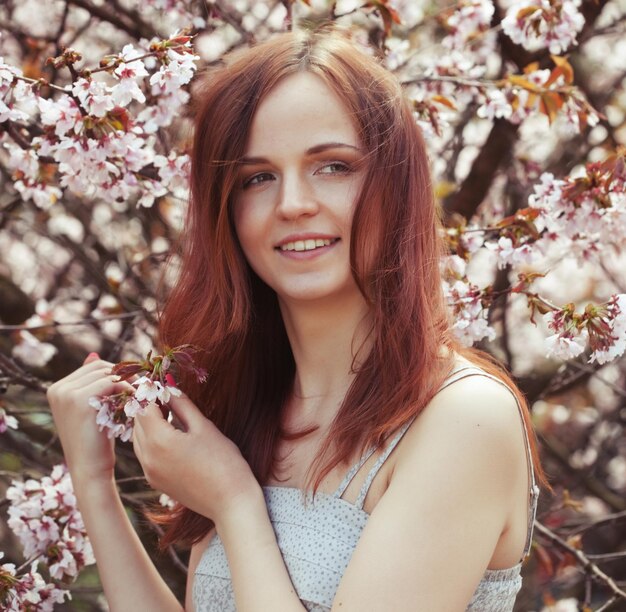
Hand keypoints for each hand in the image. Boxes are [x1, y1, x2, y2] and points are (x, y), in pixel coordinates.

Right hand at [47, 353, 133, 485]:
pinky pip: (112, 383)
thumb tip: (94, 354)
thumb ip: (90, 383)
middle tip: (143, 388)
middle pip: (101, 367)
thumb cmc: (95, 441)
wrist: (90, 469)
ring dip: (128, 383)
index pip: (94, 367)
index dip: (117, 373)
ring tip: (141, 396)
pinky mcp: (79, 400)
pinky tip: (137, 402)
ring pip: (108, 374)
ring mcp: (66, 394)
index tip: (135, 384)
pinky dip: (128, 390)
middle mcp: (58, 389)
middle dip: (124, 376)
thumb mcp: (91, 408)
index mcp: (56, 389)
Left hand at [132, 389, 259, 521]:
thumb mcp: (204, 427)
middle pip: (138, 422)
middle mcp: (148, 458)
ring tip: (170, 411)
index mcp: (159, 441)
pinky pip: (145, 453)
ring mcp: (150, 473)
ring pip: (138, 438)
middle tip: (166, 392)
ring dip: (149, 422)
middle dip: (149, 405)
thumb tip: (169, 388)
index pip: (143, 407)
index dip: (151, 392)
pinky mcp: (156, 482)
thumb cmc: (224, 461)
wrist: (231, 502)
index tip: (161, 382)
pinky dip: (152, 439)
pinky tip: (171, 432)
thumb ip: (182, 405)